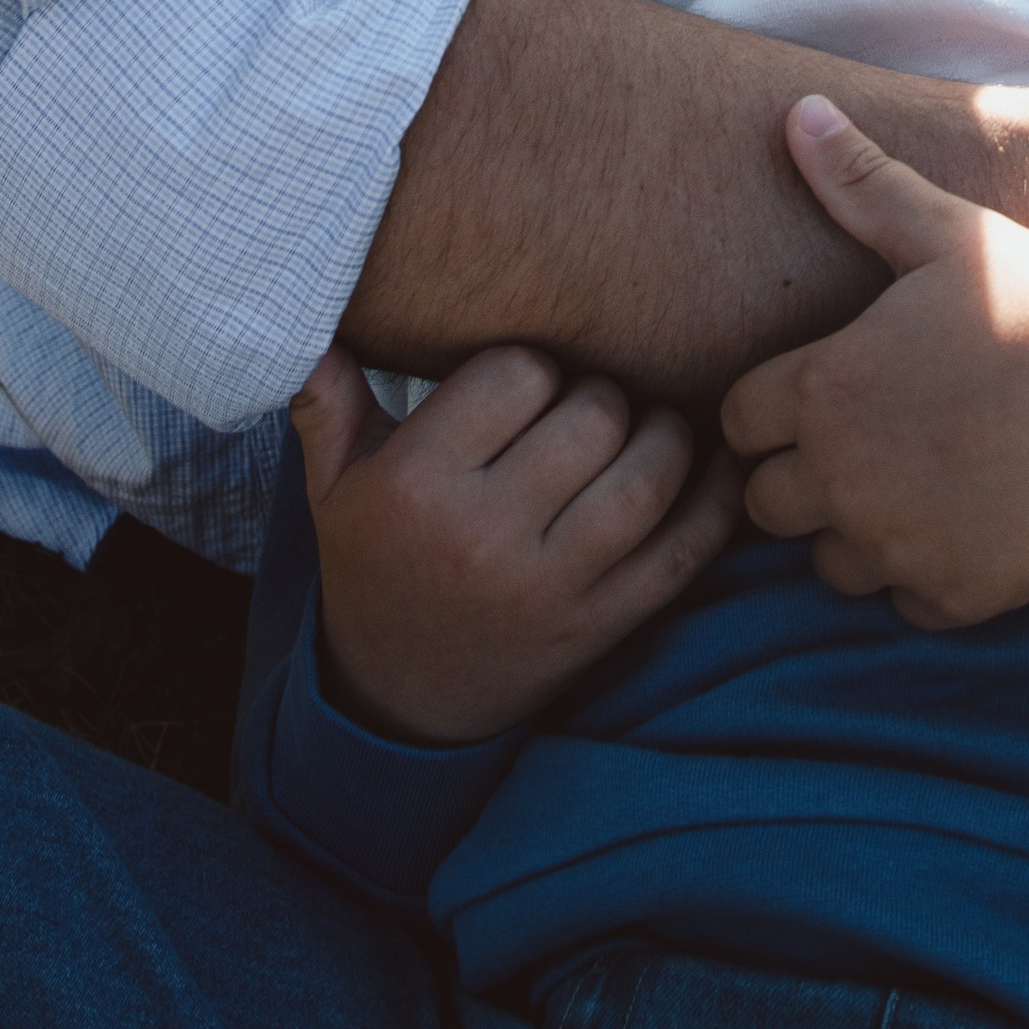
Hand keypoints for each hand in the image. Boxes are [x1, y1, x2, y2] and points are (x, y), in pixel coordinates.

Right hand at [293, 340, 742, 745]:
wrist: (399, 702)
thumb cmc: (373, 566)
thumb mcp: (332, 490)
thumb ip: (326, 405)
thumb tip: (310, 327)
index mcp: (415, 489)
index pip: (515, 374)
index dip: (532, 368)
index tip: (525, 387)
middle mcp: (484, 537)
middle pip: (592, 417)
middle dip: (601, 395)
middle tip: (588, 407)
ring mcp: (551, 588)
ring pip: (648, 477)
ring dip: (665, 434)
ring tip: (646, 428)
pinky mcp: (603, 627)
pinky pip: (685, 552)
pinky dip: (716, 501)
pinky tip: (718, 463)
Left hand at [722, 97, 1028, 628]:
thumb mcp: (944, 232)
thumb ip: (859, 182)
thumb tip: (795, 111)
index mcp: (823, 389)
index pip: (738, 423)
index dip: (774, 408)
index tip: (827, 392)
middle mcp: (843, 477)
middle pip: (768, 504)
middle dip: (806, 475)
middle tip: (873, 439)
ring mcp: (898, 544)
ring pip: (830, 564)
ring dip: (860, 532)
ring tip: (923, 479)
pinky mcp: (954, 595)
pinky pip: (905, 603)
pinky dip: (927, 575)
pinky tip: (970, 520)